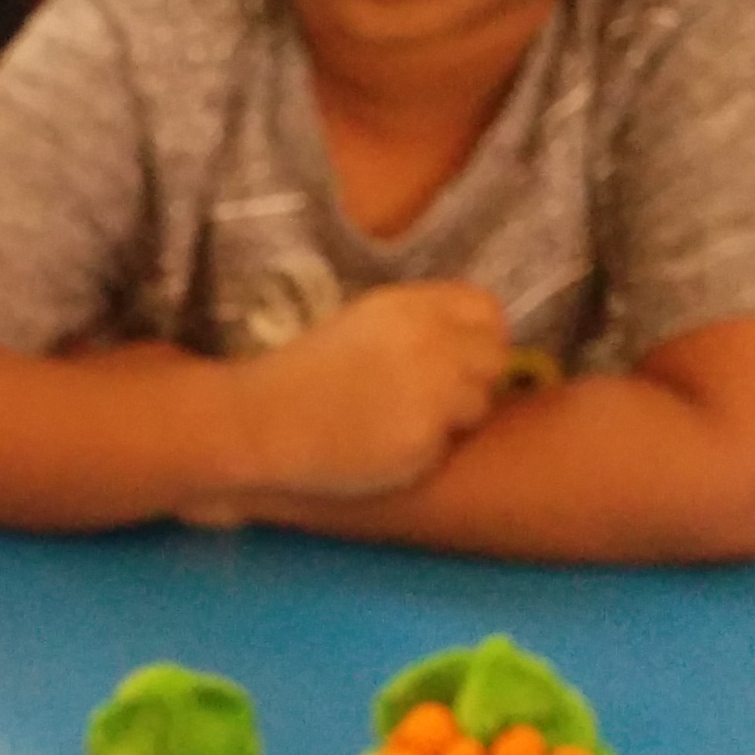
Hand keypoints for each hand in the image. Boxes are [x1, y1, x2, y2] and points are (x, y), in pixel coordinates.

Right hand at [225, 282, 511, 500]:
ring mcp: (432, 392)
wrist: (261, 422)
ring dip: (453, 416)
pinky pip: (450, 444)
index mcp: (409, 306)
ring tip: (402, 420)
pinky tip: (385, 445)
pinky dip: (426, 449)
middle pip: (494, 357)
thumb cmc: (304, 375)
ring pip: (479, 404)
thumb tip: (474, 342)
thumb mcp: (363, 324)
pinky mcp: (424, 440)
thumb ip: (420, 325)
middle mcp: (429, 341)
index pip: (487, 310)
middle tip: (435, 397)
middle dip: (473, 377)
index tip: (461, 356)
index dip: (479, 336)